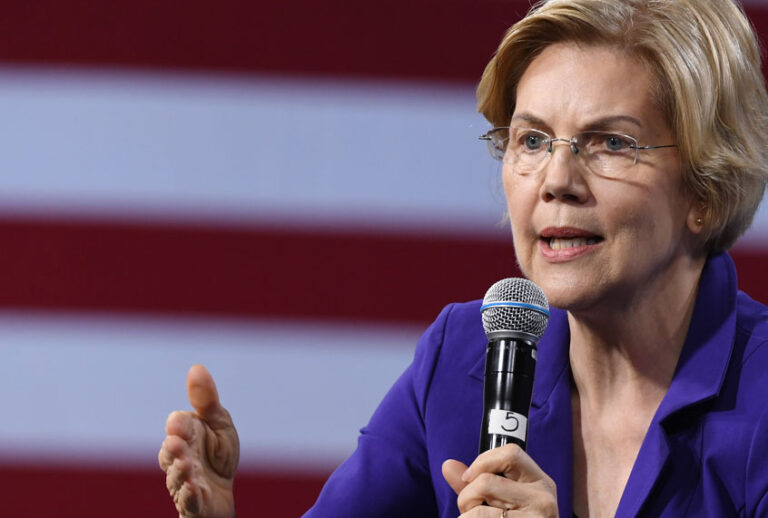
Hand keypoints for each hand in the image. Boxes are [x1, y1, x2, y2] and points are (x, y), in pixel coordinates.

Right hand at [158, 364, 239, 517]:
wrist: (223, 491)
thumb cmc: (218, 454)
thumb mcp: (218, 423)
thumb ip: (206, 400)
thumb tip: (196, 367)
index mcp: (185, 436)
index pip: (177, 428)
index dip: (178, 426)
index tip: (178, 422)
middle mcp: (179, 459)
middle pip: (171, 453)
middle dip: (173, 450)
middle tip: (176, 444)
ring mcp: (184, 482)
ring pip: (177, 477)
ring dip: (180, 472)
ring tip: (186, 465)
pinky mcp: (192, 503)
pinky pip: (188, 501)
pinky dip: (189, 495)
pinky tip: (193, 488)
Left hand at [442, 444, 557, 516]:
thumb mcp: (502, 502)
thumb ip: (476, 484)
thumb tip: (448, 466)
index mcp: (540, 483)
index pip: (512, 453)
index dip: (483, 461)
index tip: (468, 477)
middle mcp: (543, 500)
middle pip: (486, 482)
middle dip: (467, 497)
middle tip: (471, 511)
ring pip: (478, 511)